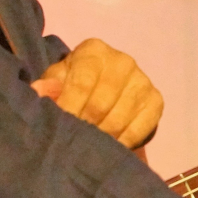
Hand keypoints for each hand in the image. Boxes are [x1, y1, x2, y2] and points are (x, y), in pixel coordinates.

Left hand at [30, 37, 163, 149]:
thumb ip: (46, 87)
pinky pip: (139, 129)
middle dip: (84, 126)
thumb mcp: (56, 81)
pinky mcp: (155, 101)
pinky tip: (109, 146)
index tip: (61, 127)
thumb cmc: (73, 84)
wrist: (102, 89)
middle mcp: (122, 61)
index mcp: (94, 51)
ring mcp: (142, 81)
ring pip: (119, 119)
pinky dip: (122, 142)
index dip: (70, 107)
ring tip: (88, 146)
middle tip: (73, 141)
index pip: (83, 83)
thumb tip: (41, 91)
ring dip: (101, 138)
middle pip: (101, 104)